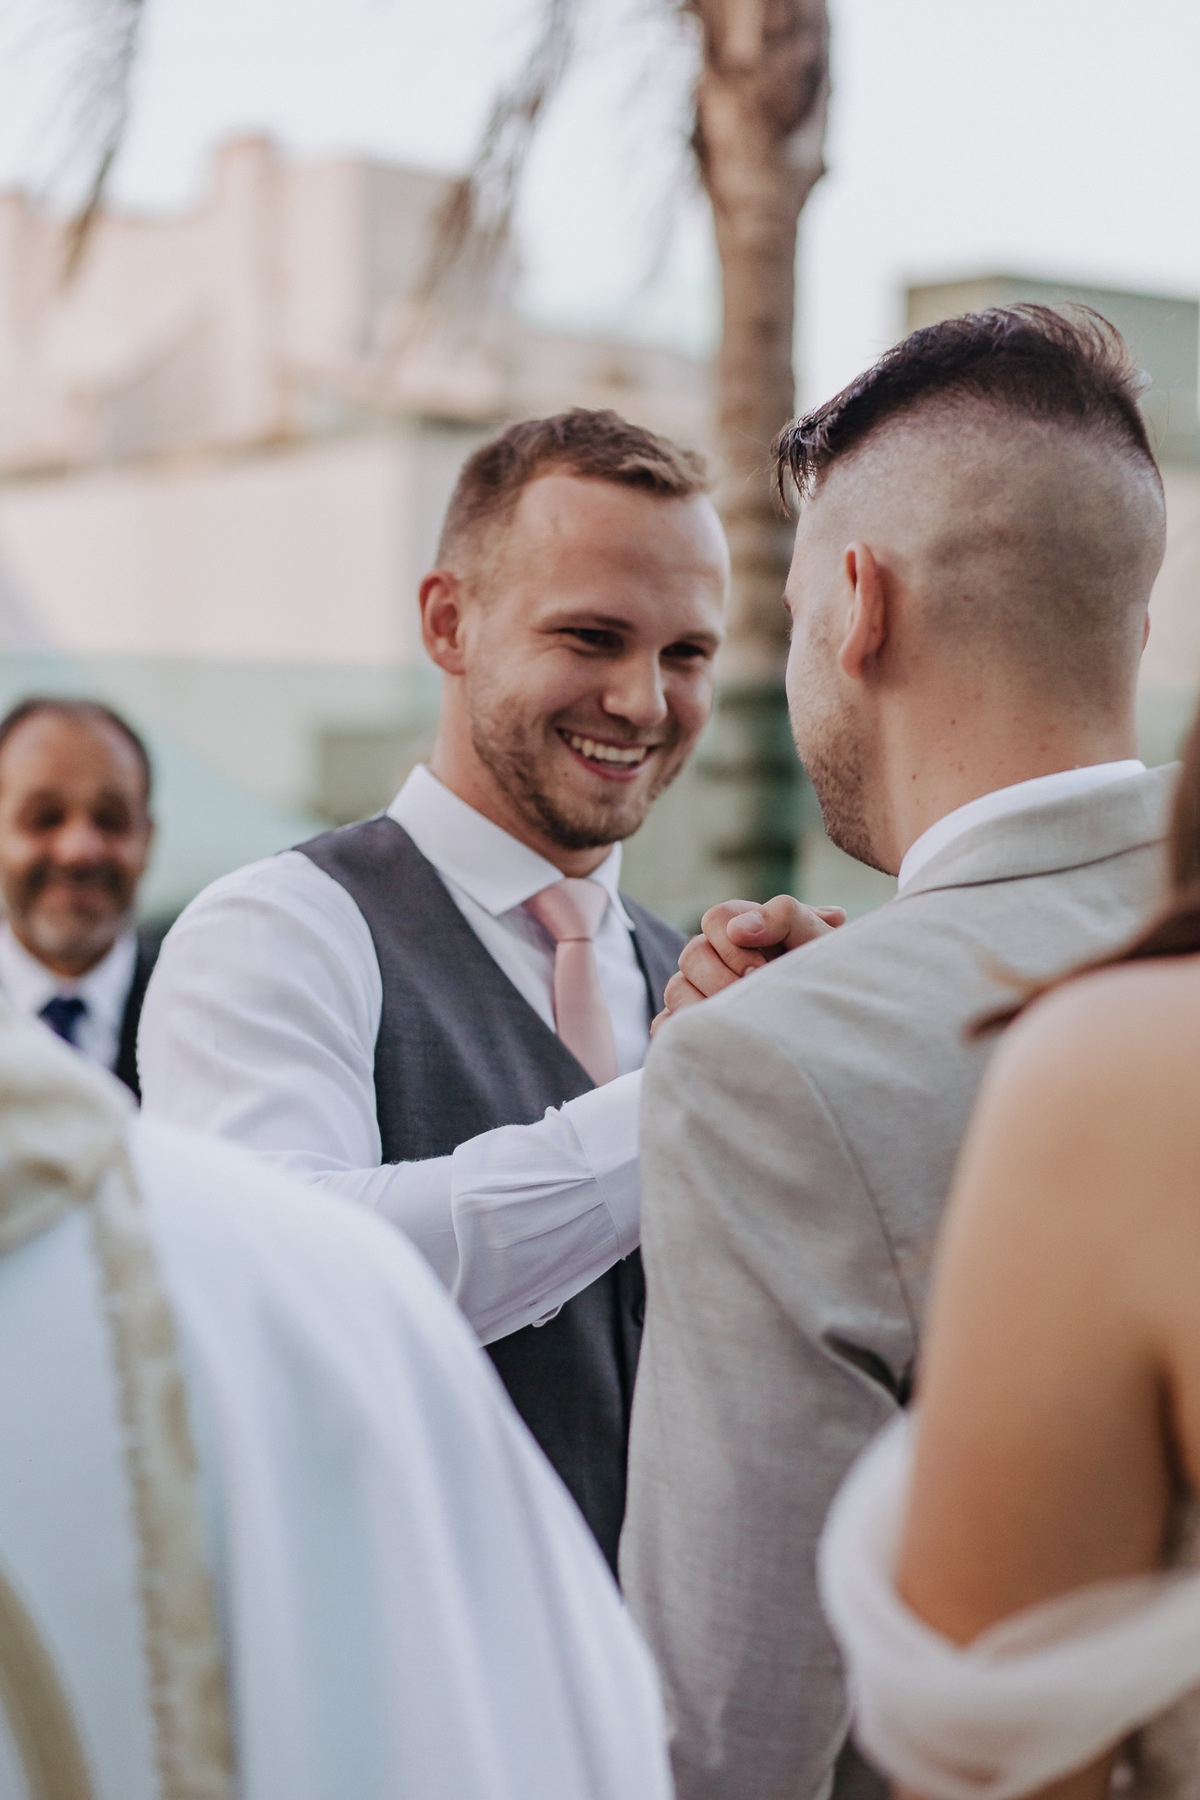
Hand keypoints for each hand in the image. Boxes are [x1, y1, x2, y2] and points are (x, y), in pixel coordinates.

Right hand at [651, 895, 845, 1033]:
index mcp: (746, 928)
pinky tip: (707, 1043)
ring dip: (701, 1008)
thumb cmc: (830, 977)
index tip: (761, 971)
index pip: (717, 918)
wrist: (839, 1027)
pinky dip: (679, 1032)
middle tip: (751, 1000)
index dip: (732, 944)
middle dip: (719, 979)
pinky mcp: (696, 1024)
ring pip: (676, 990)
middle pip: (690, 954)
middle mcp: (719, 957)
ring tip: (735, 1027)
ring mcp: (703, 991)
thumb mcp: (819, 940)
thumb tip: (740, 929)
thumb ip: (787, 916)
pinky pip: (667, 1025)